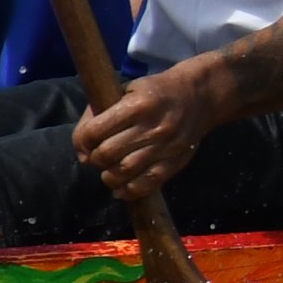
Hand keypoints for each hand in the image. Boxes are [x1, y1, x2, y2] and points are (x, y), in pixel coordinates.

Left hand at [72, 68, 220, 200]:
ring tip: (110, 171)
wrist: (200, 96)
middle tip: (99, 156)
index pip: (93, 132)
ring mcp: (166, 146)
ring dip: (109, 176)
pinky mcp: (176, 161)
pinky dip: (129, 191)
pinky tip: (121, 187)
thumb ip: (99, 114)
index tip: (85, 143)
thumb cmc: (155, 92)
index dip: (81, 141)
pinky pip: (147, 184)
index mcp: (138, 105)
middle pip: (107, 153)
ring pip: (124, 172)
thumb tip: (83, 151)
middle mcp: (152, 127)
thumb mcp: (126, 90)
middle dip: (95, 158)